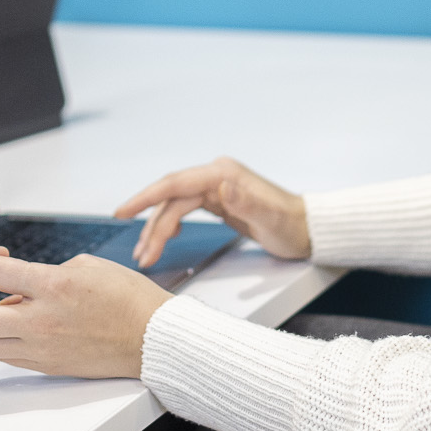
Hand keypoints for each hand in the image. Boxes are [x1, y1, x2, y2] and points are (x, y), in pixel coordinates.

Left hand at [0, 246, 171, 377]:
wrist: (153, 339)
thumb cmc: (129, 299)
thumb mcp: (86, 265)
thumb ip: (45, 271)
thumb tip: (18, 285)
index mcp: (54, 286)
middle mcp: (41, 321)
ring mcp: (41, 348)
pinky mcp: (46, 366)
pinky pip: (2, 356)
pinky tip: (11, 322)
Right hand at [116, 157, 309, 267]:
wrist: (307, 229)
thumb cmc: (291, 225)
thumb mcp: (271, 218)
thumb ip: (248, 202)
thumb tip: (224, 187)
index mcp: (222, 174)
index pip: (174, 184)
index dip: (145, 197)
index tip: (123, 211)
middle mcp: (216, 177)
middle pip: (171, 200)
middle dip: (151, 227)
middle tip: (140, 255)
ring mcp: (216, 188)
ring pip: (175, 207)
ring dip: (157, 230)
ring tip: (145, 254)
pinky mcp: (218, 201)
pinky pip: (184, 211)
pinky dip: (170, 225)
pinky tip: (164, 238)